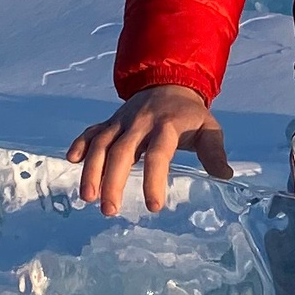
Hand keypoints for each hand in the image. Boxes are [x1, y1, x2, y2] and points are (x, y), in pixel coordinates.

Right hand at [68, 86, 231, 215]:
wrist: (169, 84)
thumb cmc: (189, 116)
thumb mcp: (208, 129)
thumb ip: (214, 151)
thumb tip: (223, 176)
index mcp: (166, 126)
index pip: (158, 153)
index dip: (154, 179)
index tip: (154, 207)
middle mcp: (140, 123)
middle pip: (121, 151)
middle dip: (112, 181)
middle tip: (109, 210)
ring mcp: (121, 121)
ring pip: (101, 143)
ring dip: (91, 170)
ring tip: (88, 197)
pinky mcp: (110, 122)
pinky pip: (91, 131)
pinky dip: (80, 144)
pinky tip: (71, 161)